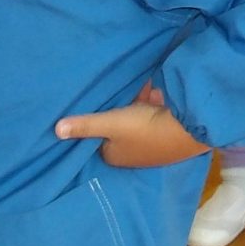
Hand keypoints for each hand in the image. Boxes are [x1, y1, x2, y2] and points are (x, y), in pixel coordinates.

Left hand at [56, 83, 204, 168]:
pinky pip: (155, 118)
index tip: (98, 105)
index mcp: (114, 156)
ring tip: (141, 89)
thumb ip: (85, 125)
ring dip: (138, 106)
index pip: (99, 139)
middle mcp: (132, 156)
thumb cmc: (144, 128)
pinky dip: (154, 105)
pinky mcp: (169, 137)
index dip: (98, 122)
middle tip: (121, 92)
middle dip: (120, 111)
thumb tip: (56, 130)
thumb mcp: (111, 123)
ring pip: (138, 122)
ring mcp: (153, 148)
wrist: (188, 130)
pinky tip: (157, 92)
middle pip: (119, 129)